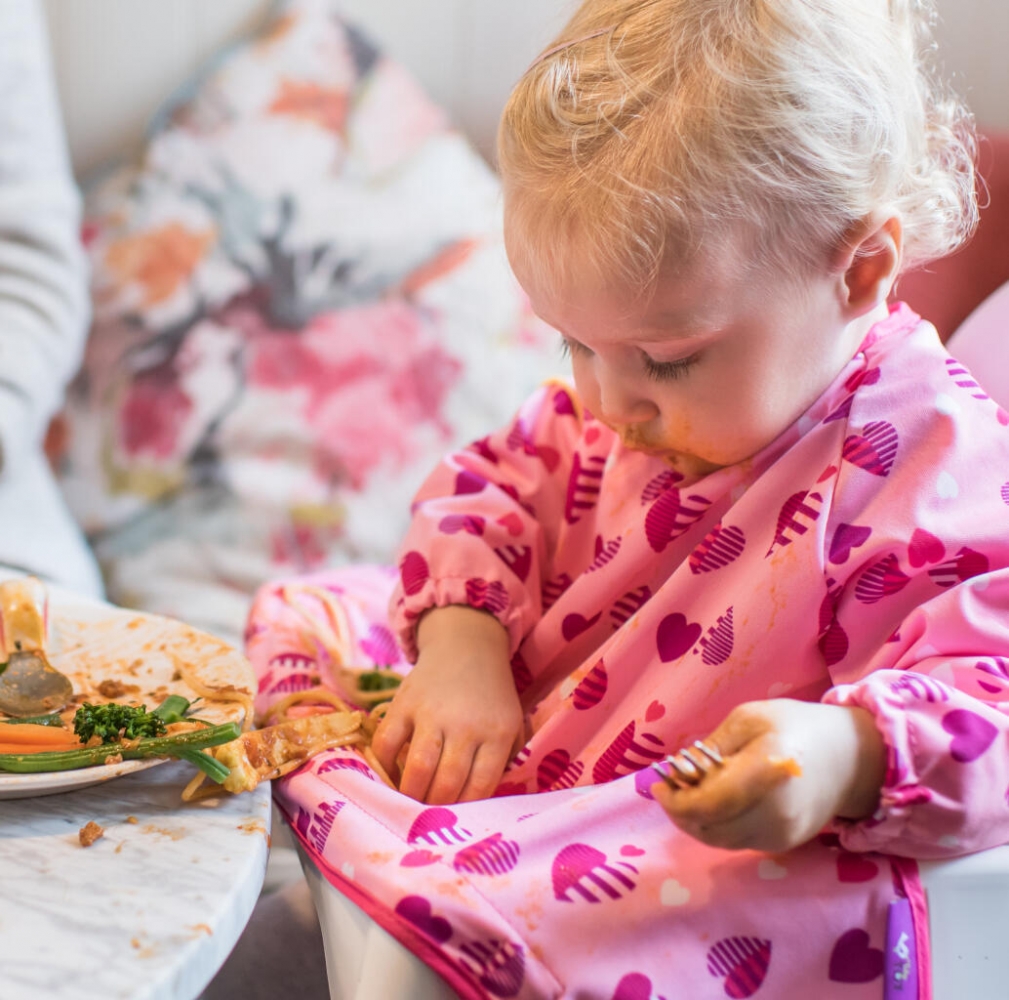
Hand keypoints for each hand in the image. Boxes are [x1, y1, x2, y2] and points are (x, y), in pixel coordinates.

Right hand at [371, 605, 523, 804]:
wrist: (465, 647)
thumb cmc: (491, 695)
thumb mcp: (513, 724)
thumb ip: (507, 760)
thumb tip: (488, 803)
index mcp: (496, 732)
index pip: (481, 786)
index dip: (467, 809)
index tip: (457, 820)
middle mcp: (465, 724)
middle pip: (448, 782)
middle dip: (437, 809)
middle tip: (430, 819)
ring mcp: (431, 713)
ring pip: (418, 768)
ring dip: (412, 794)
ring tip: (410, 804)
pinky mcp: (403, 703)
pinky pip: (387, 743)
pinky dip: (385, 765)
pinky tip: (391, 775)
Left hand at [651, 699, 885, 852]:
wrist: (849, 757)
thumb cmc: (794, 727)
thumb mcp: (748, 719)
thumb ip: (712, 748)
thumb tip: (679, 772)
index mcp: (766, 769)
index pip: (709, 804)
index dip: (675, 800)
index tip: (658, 784)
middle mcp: (776, 810)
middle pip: (709, 828)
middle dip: (680, 811)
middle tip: (668, 789)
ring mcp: (782, 832)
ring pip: (720, 839)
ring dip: (695, 821)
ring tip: (687, 794)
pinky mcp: (784, 843)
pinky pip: (737, 840)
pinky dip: (716, 826)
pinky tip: (712, 803)